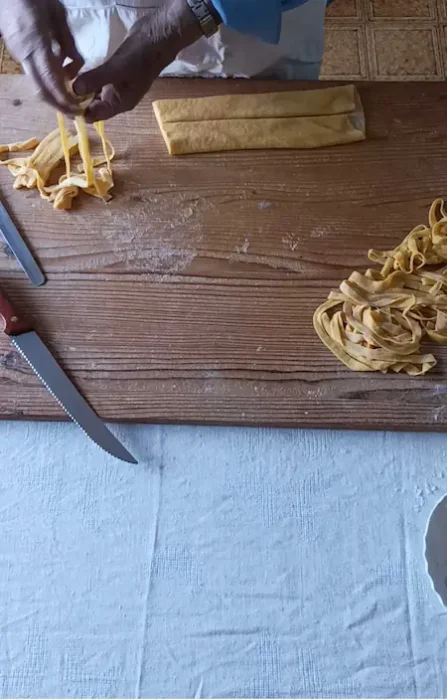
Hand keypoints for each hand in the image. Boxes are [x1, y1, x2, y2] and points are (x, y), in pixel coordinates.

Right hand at [0, 0, 83, 113]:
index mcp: (36, 42)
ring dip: (54, 94)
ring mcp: (18, 53)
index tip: (77, 109)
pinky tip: (61, 79)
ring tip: (71, 97)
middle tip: (75, 112)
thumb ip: (67, 41)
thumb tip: (74, 65)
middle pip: (41, 90)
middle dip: (59, 104)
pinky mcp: (17, 52)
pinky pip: (34, 73)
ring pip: (37, 84)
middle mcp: (24, 53)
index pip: (51, 80)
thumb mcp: (57, 14)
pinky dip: (49, 81)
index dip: (64, 99)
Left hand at [73, 0, 202, 121]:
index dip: (77, 112)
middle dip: (76, 100)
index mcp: (120, 104)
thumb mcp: (117, 69)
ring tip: (61, 82)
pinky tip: (74, 71)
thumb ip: (95, 80)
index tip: (60, 101)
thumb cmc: (141, 57)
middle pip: (92, 106)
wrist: (157, 38)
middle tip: (56, 90)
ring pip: (93, 93)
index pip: (94, 115)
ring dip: (79, 89)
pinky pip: (96, 81)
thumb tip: (73, 91)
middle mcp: (117, 98)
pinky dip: (86, 79)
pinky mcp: (114, 73)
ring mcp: (116, 86)